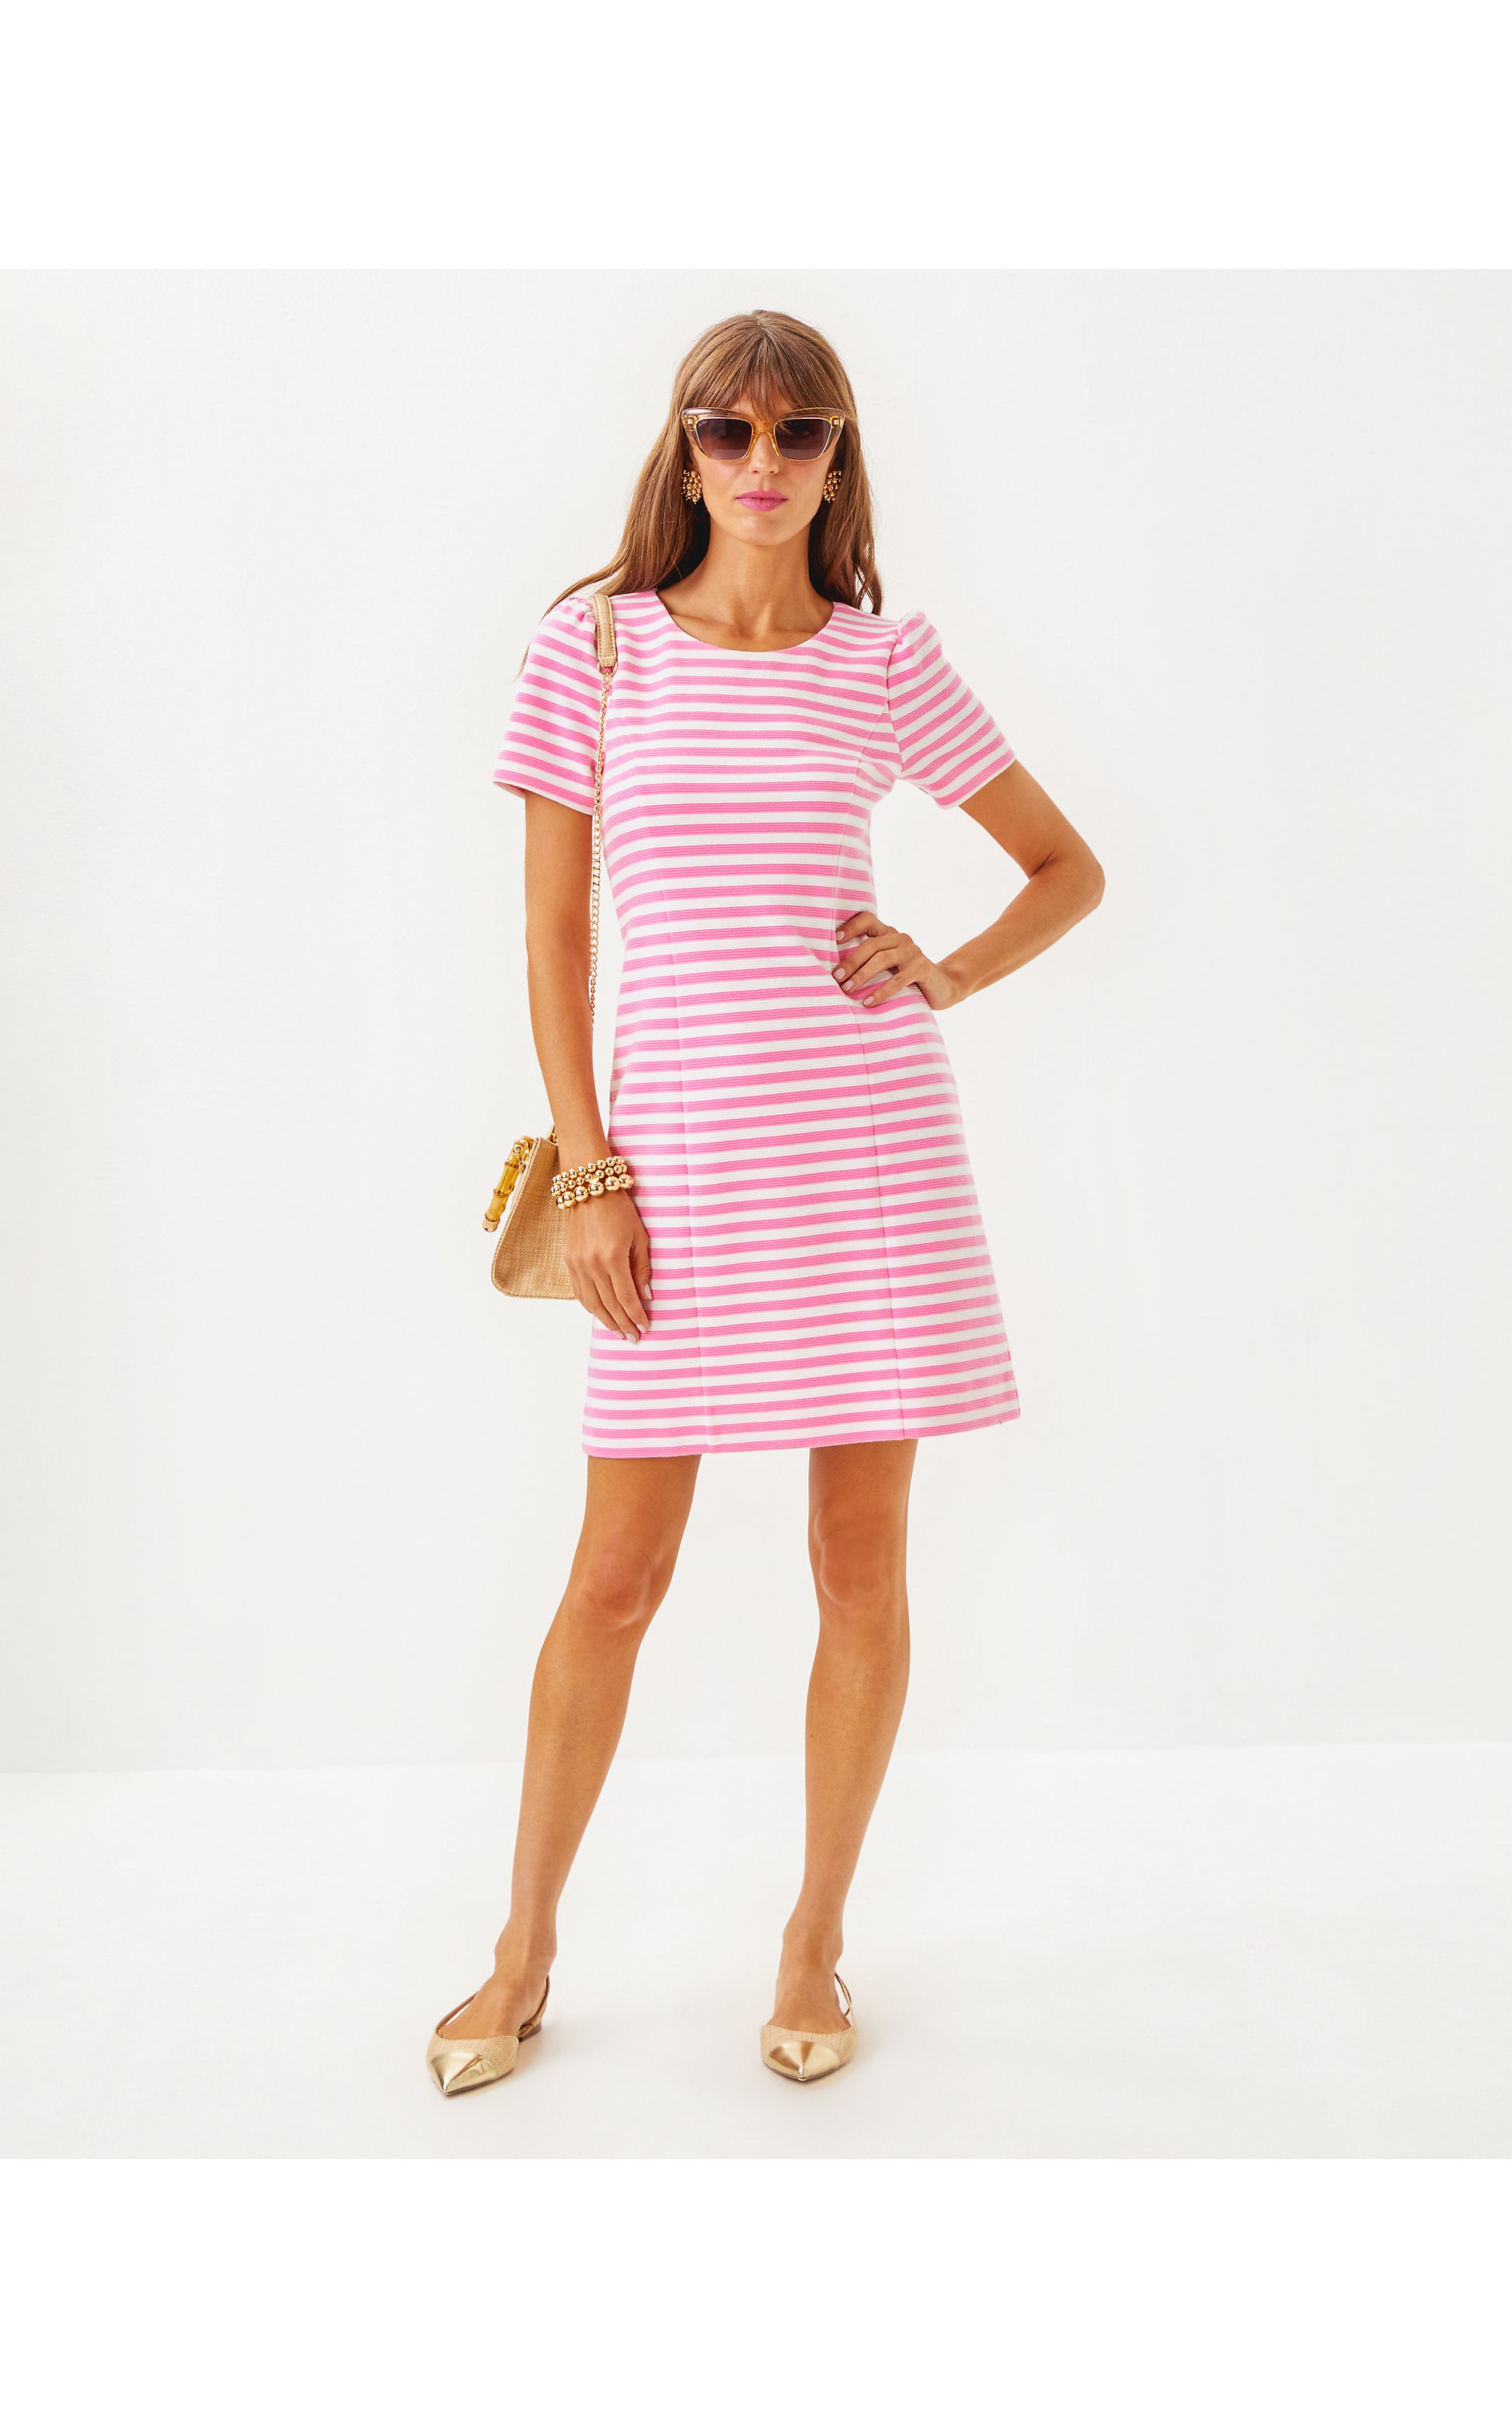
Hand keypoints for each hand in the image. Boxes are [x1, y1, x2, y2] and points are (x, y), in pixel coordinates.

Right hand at [563, 1190, 652, 1340]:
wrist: (589, 1189)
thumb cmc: (620, 1210)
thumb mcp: (639, 1236)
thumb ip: (642, 1268)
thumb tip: (646, 1296)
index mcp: (613, 1257)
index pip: (627, 1297)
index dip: (636, 1316)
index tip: (645, 1327)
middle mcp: (593, 1264)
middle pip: (609, 1305)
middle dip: (623, 1324)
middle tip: (634, 1338)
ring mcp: (578, 1264)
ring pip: (592, 1303)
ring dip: (606, 1321)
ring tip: (618, 1332)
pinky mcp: (569, 1262)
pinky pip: (579, 1293)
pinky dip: (590, 1307)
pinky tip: (600, 1314)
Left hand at [831, 910, 966, 1011]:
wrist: (943, 986)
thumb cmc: (906, 977)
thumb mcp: (887, 966)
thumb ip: (868, 962)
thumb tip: (835, 972)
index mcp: (888, 934)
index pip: (867, 919)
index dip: (850, 926)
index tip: (835, 940)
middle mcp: (900, 939)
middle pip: (870, 945)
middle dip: (850, 962)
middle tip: (835, 978)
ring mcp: (912, 952)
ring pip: (882, 960)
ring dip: (861, 975)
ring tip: (846, 990)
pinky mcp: (922, 968)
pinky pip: (898, 979)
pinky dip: (881, 992)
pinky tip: (868, 1002)